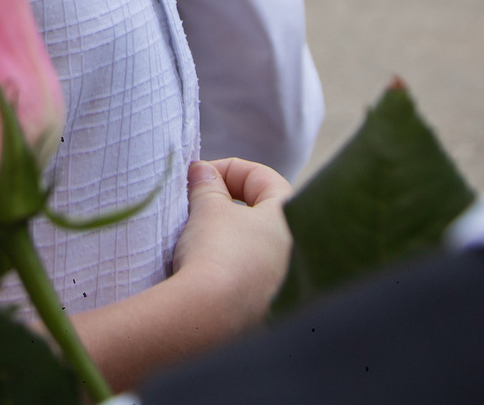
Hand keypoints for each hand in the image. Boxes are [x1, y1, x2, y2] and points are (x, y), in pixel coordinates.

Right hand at [68, 157, 293, 391]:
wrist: (210, 316)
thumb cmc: (216, 251)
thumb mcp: (207, 208)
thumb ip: (206, 184)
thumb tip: (203, 170)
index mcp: (287, 218)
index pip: (264, 177)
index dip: (229, 168)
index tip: (199, 174)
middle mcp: (289, 250)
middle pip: (259, 212)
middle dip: (226, 201)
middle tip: (196, 201)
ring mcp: (277, 281)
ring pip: (250, 244)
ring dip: (224, 233)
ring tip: (193, 232)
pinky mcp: (259, 305)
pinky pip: (242, 272)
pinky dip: (223, 262)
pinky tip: (199, 265)